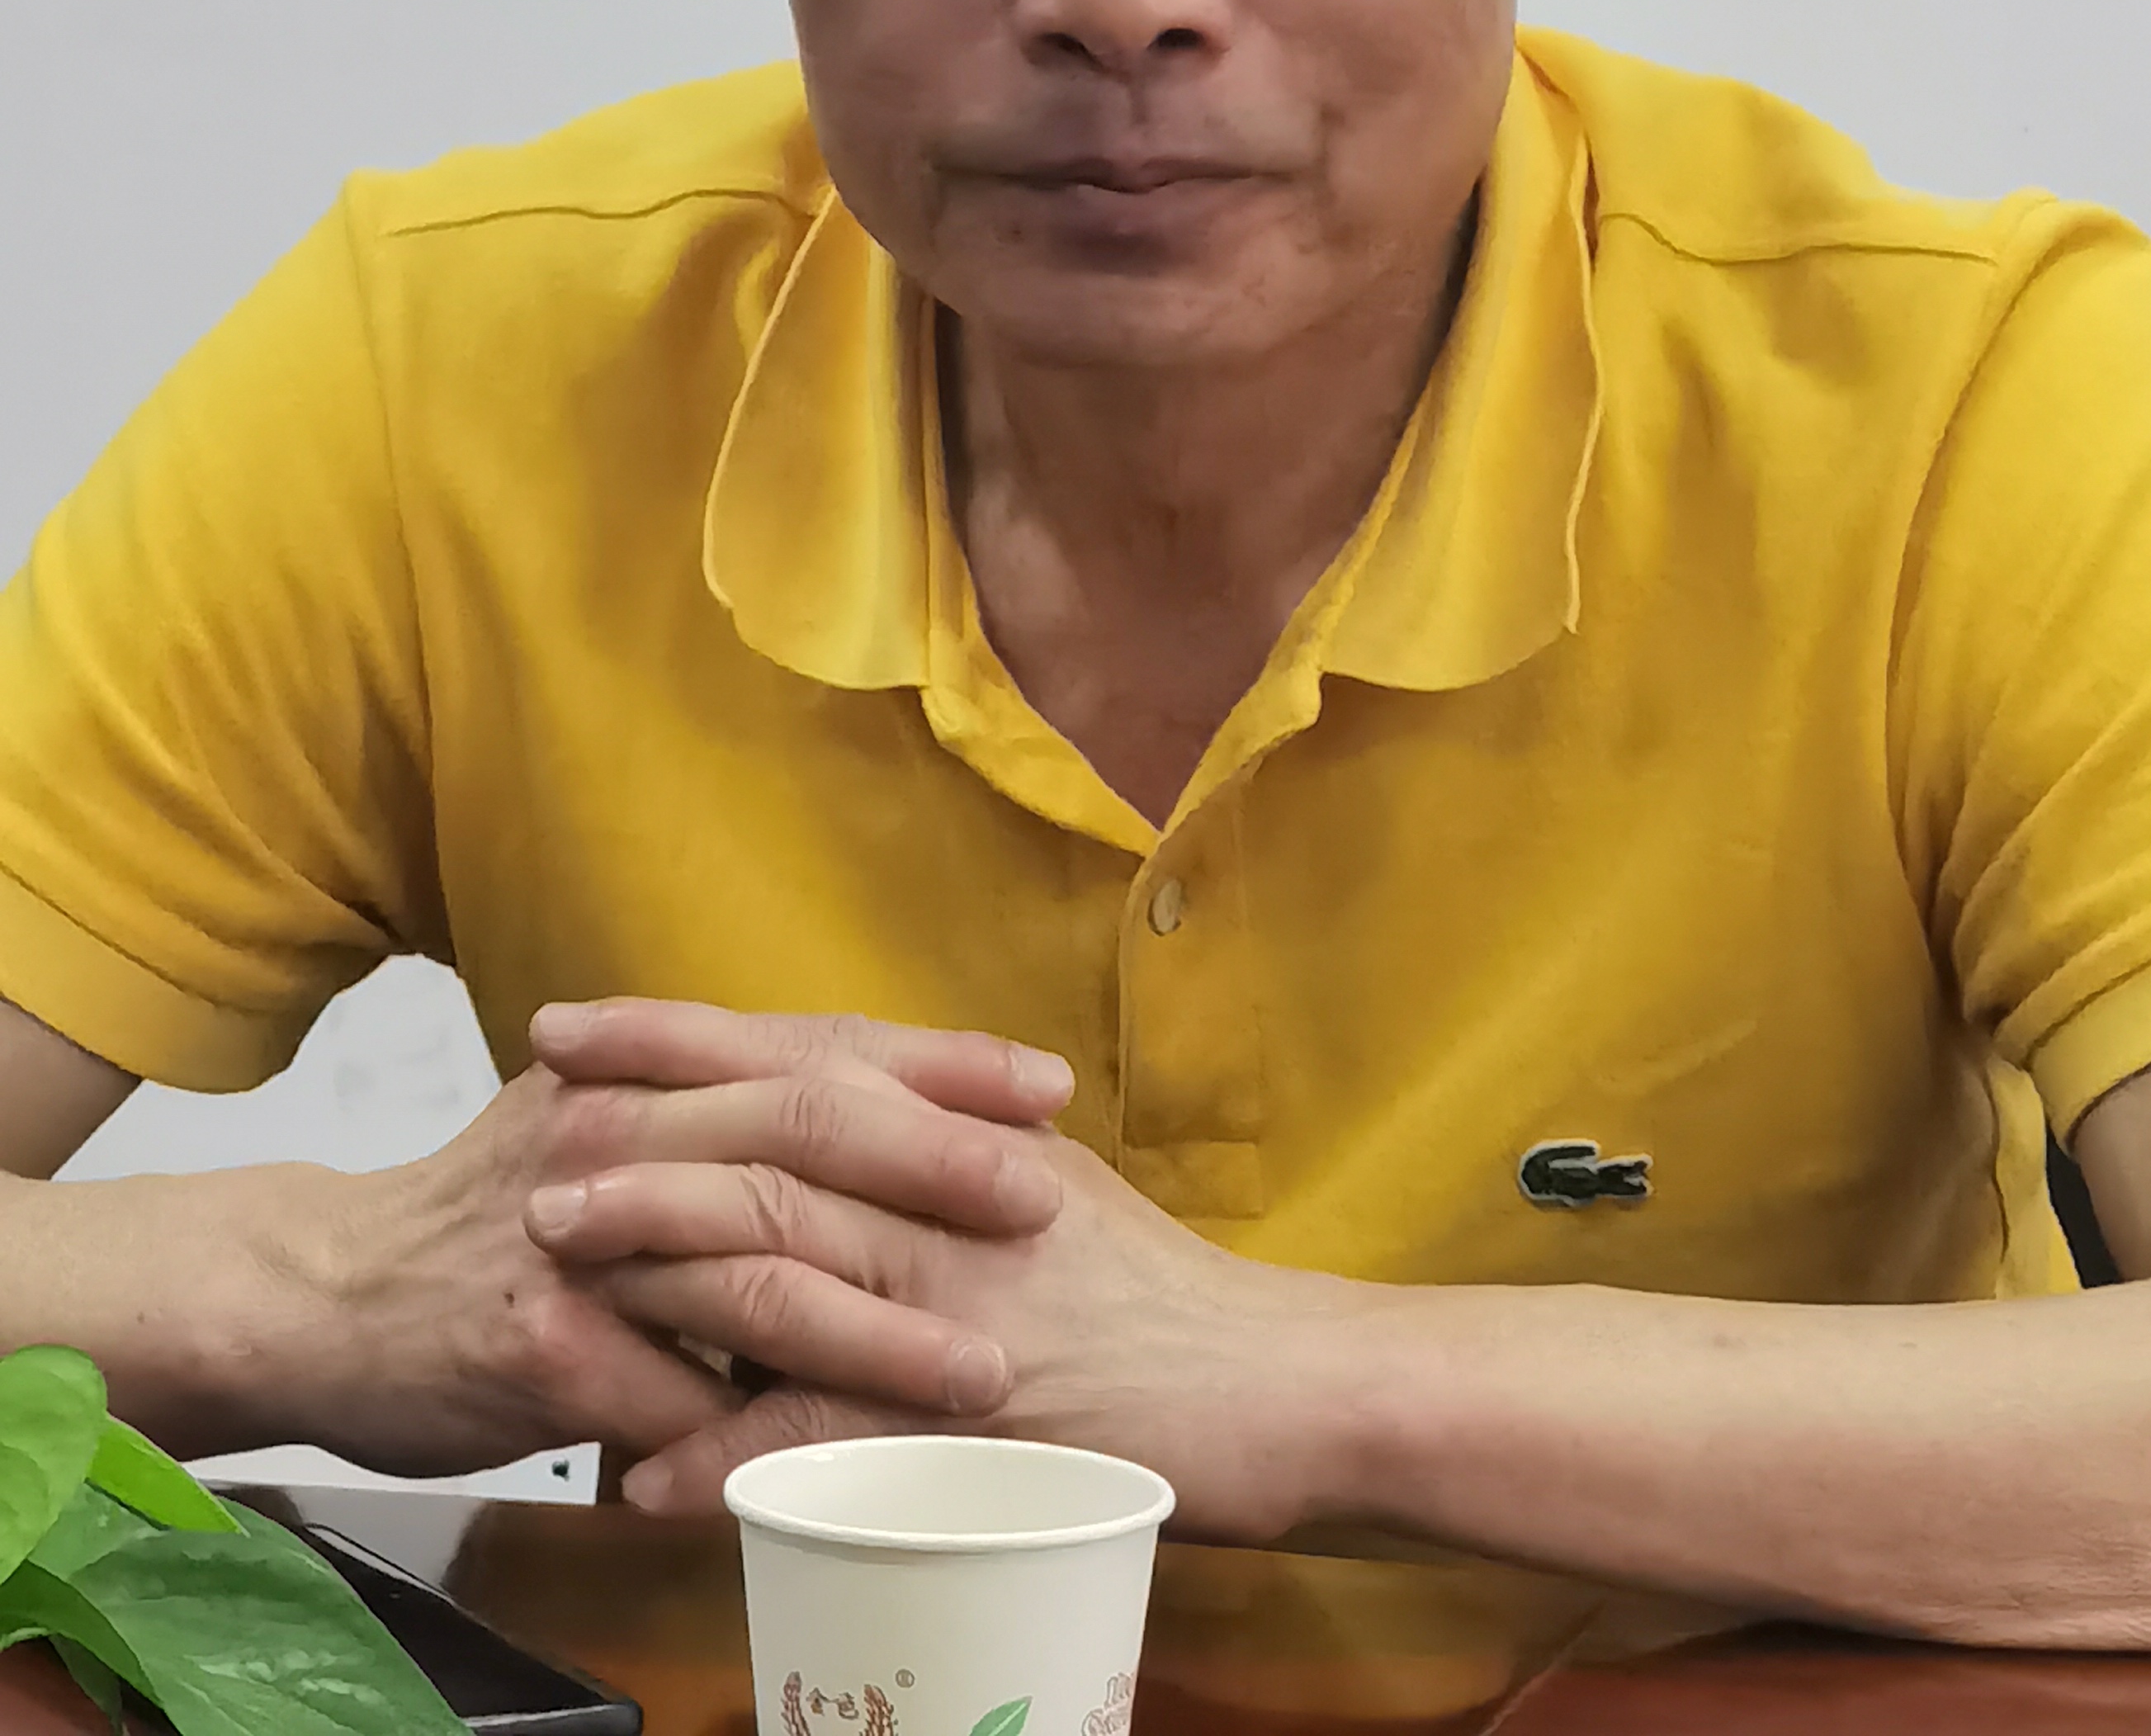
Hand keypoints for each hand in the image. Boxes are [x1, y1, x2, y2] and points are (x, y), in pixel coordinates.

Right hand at [271, 1004, 1071, 1477]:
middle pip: (803, 1133)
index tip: (1046, 1087)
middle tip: (1046, 1206)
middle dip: (938, 1169)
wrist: (322, 1290)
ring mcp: (580, 1239)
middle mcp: (622, 1131)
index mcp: (654, 1074)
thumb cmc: (493, 1216)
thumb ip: (724, 1111)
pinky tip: (844, 1473)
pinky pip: (676, 1403)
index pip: (822, 1047)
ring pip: (757, 1278)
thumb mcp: (607, 1124)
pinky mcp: (540, 1345)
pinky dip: (761, 1439)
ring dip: (883, 1337)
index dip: (940, 1063)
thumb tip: (874, 1110)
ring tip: (985, 1378)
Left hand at [529, 1017, 1363, 1534]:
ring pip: (782, 1263)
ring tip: (551, 1266)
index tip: (571, 1024)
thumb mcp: (1044, 1187)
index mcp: (962, 1135)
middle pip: (769, 1143)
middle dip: (636, 1134)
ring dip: (653, 1264)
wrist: (1278, 1384)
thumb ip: (938, 1151)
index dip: (675, 1036)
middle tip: (528, 1137)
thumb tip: (843, 1121)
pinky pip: (831, 1433)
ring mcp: (959, 1306)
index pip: (799, 1059)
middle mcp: (951, 1200)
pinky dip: (730, 1449)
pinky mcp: (973, 1421)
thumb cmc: (1160, 1296)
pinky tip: (646, 1469)